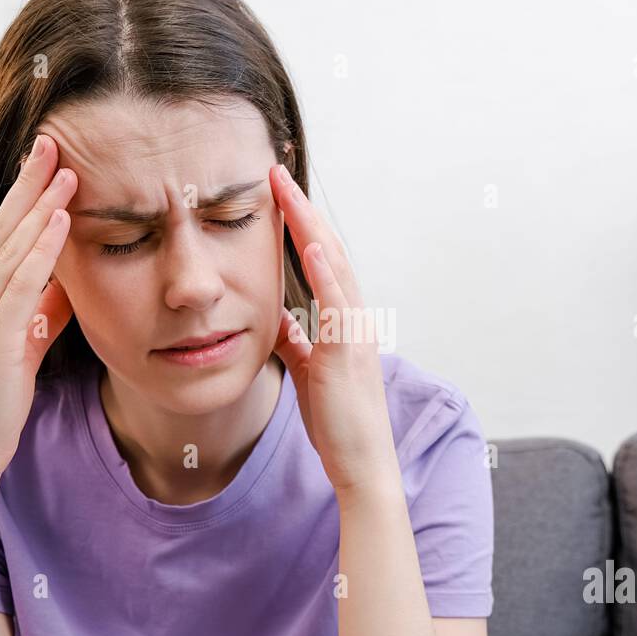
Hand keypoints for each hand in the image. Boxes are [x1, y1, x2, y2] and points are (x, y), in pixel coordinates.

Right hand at [0, 133, 76, 483]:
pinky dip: (41, 249)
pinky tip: (60, 221)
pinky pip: (20, 284)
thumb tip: (67, 282)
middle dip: (28, 186)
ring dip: (40, 207)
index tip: (44, 165)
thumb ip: (40, 313)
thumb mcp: (22, 348)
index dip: (21, 200)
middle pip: (0, 231)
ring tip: (66, 171)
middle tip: (52, 144)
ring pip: (11, 250)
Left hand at [269, 164, 398, 493]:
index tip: (276, 193)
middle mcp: (354, 318)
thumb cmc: (337, 422)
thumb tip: (279, 319)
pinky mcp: (348, 352)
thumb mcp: (309, 372)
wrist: (360, 463)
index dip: (298, 225)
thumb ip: (297, 342)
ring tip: (287, 191)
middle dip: (302, 210)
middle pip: (327, 250)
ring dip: (309, 226)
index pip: (319, 260)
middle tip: (276, 173)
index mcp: (342, 321)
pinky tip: (308, 244)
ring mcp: (354, 332)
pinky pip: (337, 304)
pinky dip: (324, 271)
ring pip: (333, 266)